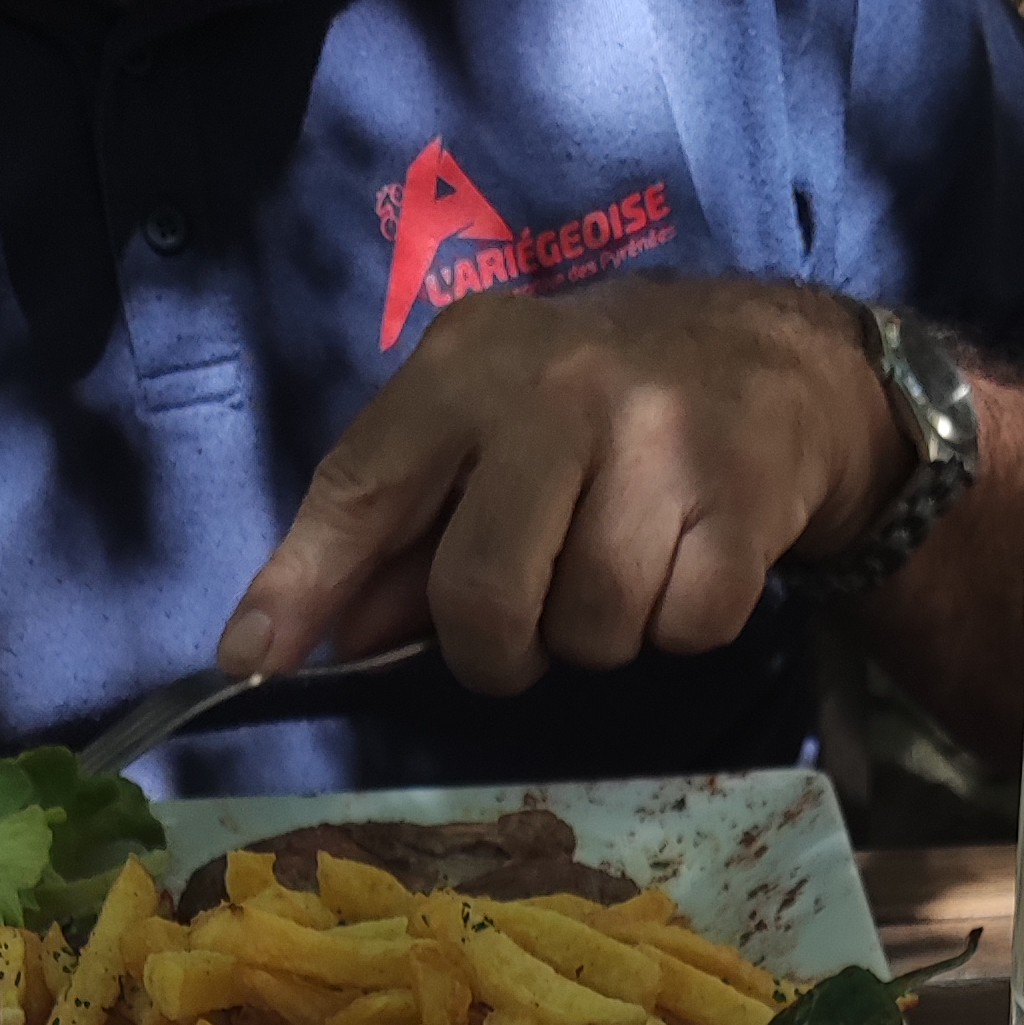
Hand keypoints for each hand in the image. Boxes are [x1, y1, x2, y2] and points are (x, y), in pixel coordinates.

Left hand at [219, 277, 907, 695]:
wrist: (774, 363)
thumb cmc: (597, 414)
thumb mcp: (483, 438)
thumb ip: (394, 536)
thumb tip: (285, 642)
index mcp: (466, 368)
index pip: (363, 486)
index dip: (304, 584)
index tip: (249, 661)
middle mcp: (555, 388)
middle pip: (481, 597)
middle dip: (498, 649)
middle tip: (530, 624)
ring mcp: (656, 435)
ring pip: (588, 629)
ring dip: (599, 636)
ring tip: (623, 567)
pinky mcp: (742, 492)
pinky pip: (682, 628)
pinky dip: (680, 625)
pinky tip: (686, 560)